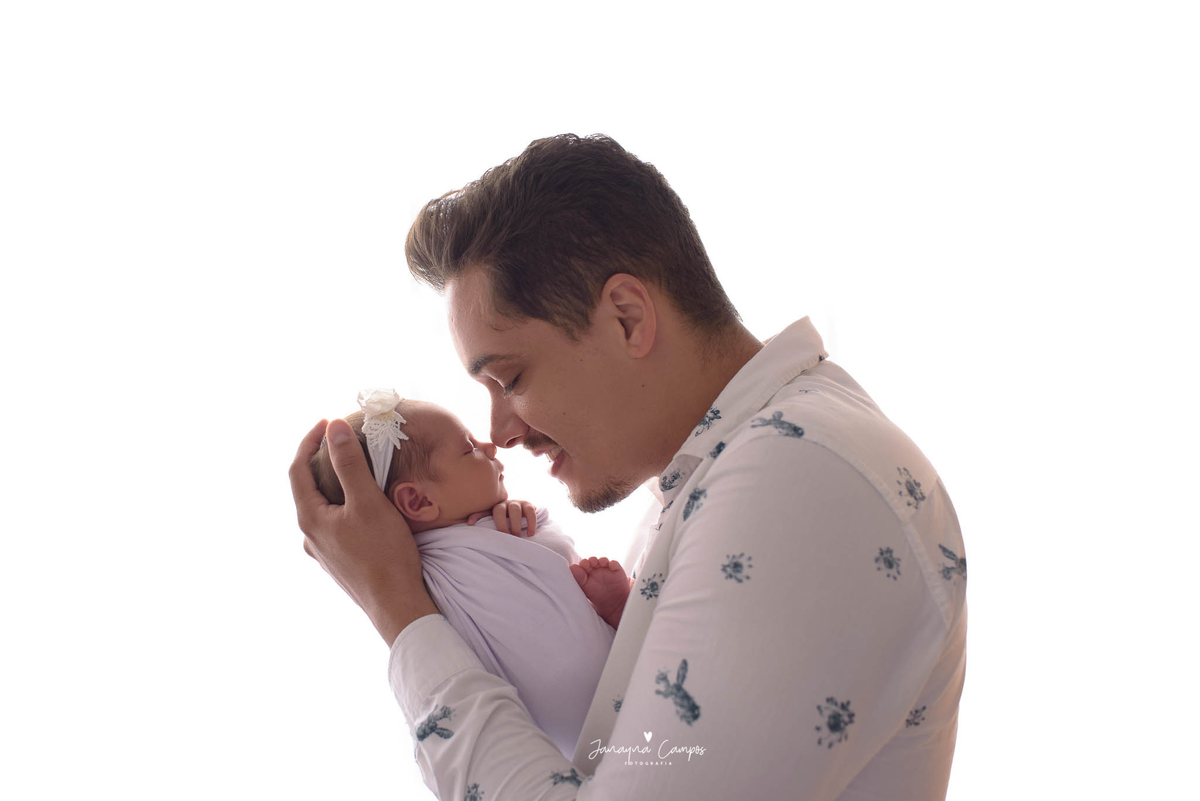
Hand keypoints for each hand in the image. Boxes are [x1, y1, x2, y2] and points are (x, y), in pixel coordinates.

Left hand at [289, 418, 438, 646]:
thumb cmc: (384, 553)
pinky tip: (364, 505)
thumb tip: (334, 428)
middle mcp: (310, 536)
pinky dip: (343, 504)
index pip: (298, 469)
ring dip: (333, 483)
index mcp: (310, 519)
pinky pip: (335, 524)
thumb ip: (350, 464)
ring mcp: (323, 552)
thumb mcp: (368, 502)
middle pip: (307, 488)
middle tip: (341, 440)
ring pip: (322, 508)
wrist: (397, 605)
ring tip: (354, 467)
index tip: (326, 421)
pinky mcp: (340, 561)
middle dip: (321, 460)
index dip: (309, 441)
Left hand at [466, 500, 536, 536]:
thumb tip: (468, 523)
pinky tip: (530, 534)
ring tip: (516, 537)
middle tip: (504, 536)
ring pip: (515, 509)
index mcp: (494, 507)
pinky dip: (531, 523)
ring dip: (515, 524)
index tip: (470, 524)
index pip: (484, 510)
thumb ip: (483, 519)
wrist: (524, 513)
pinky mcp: (529, 506)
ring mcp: (517, 503)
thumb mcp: (494, 519)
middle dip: (501, 523)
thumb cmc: (506, 519)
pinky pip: (530, 512)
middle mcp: (504, 503)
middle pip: (500, 510)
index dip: (476, 516)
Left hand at [570, 556, 630, 629]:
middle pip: (591, 560)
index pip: (582, 565)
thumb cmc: (597, 597)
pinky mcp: (616, 570)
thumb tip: (572, 567)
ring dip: (601, 560)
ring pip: (602, 560)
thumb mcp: (585, 589)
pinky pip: (614, 564)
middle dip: (589, 561)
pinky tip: (610, 566)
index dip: (581, 565)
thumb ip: (579, 579)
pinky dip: (612, 563)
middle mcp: (595, 570)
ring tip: (599, 563)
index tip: (579, 566)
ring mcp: (606, 569)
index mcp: (586, 574)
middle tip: (588, 564)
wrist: (613, 604)